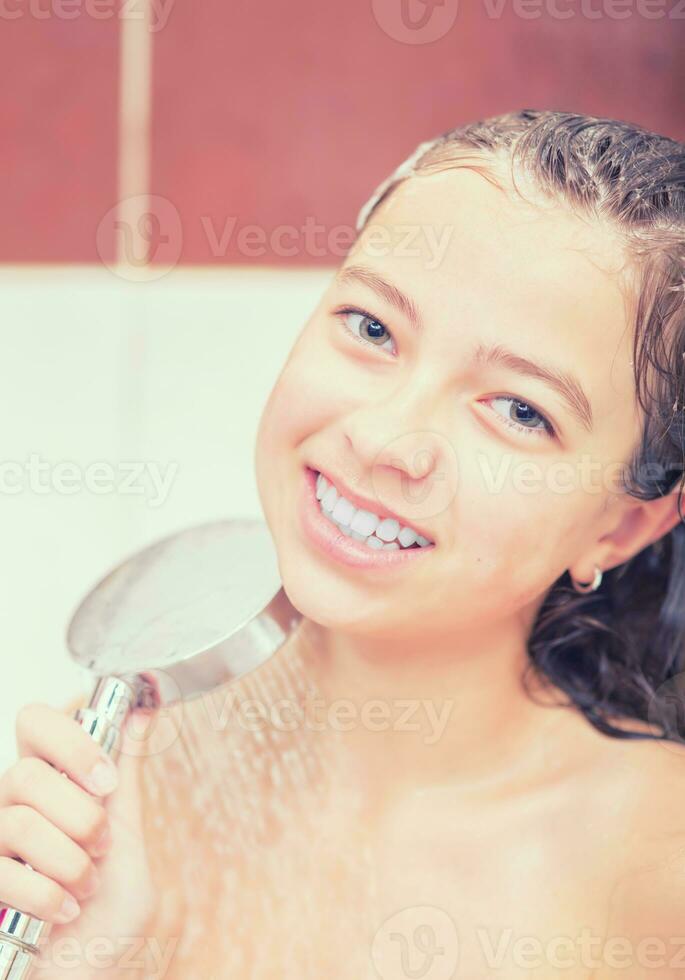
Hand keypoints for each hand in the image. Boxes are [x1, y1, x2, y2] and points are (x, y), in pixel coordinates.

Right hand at [0, 699, 157, 977]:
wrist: (91, 977)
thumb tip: (144, 713)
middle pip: (27, 773)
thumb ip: (126, 779)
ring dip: (69, 861)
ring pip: (19, 821)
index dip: (70, 741)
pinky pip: (3, 871)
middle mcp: (13, 806)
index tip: (105, 780)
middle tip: (100, 846)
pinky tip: (63, 911)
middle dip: (80, 815)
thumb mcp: (129, 840)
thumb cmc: (107, 919)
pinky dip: (46, 895)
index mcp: (51, 784)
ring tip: (85, 886)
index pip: (36, 721)